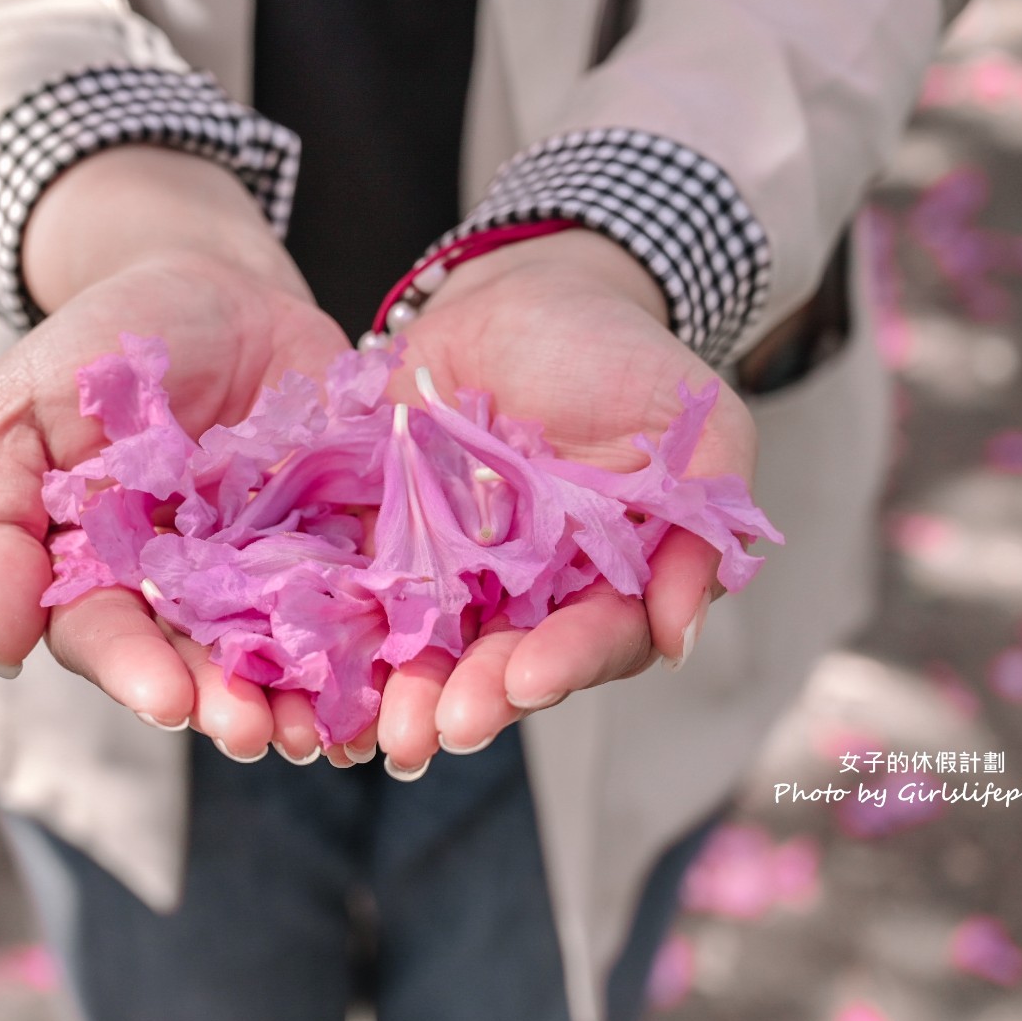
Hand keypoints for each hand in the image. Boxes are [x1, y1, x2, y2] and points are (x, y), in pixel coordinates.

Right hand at [0, 146, 347, 764]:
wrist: (208, 279)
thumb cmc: (97, 345)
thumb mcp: (14, 414)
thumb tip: (4, 647)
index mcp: (97, 570)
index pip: (107, 636)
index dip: (135, 672)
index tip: (169, 701)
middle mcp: (180, 587)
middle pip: (199, 662)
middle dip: (227, 703)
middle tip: (258, 734)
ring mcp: (263, 567)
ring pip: (280, 650)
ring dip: (301, 698)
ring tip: (324, 733)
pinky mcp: (338, 537)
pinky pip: (358, 597)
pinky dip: (374, 642)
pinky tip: (390, 677)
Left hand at [374, 230, 759, 776]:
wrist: (522, 292)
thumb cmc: (619, 352)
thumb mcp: (697, 421)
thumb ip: (702, 518)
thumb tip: (679, 635)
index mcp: (608, 579)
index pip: (595, 640)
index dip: (566, 662)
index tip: (529, 675)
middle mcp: (532, 594)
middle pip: (506, 665)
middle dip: (476, 698)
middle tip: (441, 726)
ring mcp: (456, 573)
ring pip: (432, 651)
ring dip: (407, 694)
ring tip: (382, 728)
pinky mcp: (389, 543)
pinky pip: (363, 596)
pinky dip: (343, 636)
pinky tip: (318, 669)